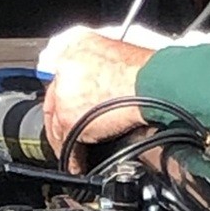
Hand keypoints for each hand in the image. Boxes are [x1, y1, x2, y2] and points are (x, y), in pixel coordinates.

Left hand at [40, 29, 149, 165]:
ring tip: (75, 154)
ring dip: (65, 140)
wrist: (155, 84)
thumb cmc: (150, 72)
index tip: (68, 108)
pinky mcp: (69, 118)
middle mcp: (65, 66)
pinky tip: (77, 164)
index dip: (66, 96)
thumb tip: (99, 87)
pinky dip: (72, 157)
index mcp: (78, 46)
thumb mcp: (119, 57)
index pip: (62, 74)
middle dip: (60, 121)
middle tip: (66, 136)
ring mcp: (64, 93)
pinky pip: (66, 142)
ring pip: (56, 123)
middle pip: (54, 100)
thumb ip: (100, 68)